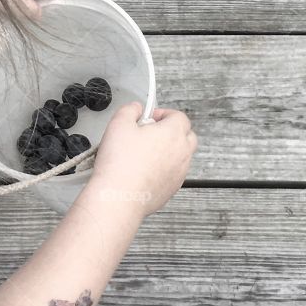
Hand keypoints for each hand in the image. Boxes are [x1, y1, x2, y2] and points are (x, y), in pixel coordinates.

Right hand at [86, 102, 196, 220]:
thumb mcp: (119, 124)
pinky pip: (173, 173)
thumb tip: (136, 108)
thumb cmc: (121, 163)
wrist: (120, 197)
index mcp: (173, 133)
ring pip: (181, 156)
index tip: (149, 118)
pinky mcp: (172, 189)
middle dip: (171, 131)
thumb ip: (129, 110)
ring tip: (144, 153)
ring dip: (168, 151)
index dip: (163, 114)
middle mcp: (182, 152)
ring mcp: (180, 173)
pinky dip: (163, 169)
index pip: (179, 116)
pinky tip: (143, 170)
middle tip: (150, 133)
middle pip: (187, 135)